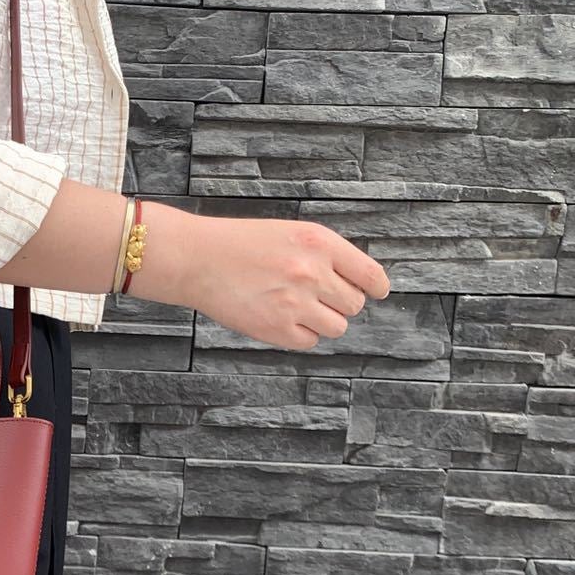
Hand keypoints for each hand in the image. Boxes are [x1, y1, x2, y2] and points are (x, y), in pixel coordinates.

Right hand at [143, 207, 390, 351]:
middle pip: (354, 304)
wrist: (197, 259)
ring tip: (297, 308)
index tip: (376, 292)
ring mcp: (295, 303)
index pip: (369, 274)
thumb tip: (355, 283)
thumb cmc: (239, 244)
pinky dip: (300, 334)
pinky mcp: (277, 329)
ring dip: (322, 321)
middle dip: (339, 302)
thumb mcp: (290, 233)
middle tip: (315, 296)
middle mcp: (312, 272)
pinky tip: (281, 319)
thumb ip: (324, 254)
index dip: (377, 287)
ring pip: (337, 327)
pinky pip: (310, 342)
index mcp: (319, 243)